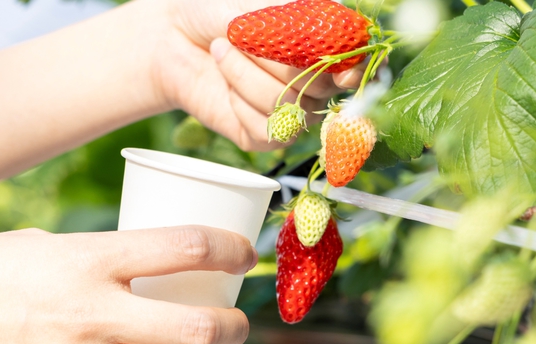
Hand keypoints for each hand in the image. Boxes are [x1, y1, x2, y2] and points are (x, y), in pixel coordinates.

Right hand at [0, 226, 257, 343]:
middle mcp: (93, 313)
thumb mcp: (44, 243)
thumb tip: (159, 260)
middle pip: (200, 326)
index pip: (187, 247)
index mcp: (88, 259)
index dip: (232, 249)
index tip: (244, 254)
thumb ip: (103, 253)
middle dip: (237, 325)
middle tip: (239, 321)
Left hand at [151, 0, 364, 150]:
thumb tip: (332, 36)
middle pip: (319, 87)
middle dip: (278, 59)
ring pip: (287, 107)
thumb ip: (300, 20)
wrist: (173, 35)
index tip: (346, 71)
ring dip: (245, 74)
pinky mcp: (264, 138)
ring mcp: (293, 116)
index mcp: (325, 51)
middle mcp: (316, 88)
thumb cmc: (220, 12)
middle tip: (244, 33)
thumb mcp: (262, 4)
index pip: (362, 69)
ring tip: (221, 49)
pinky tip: (225, 86)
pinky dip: (237, 101)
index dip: (360, 73)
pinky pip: (265, 130)